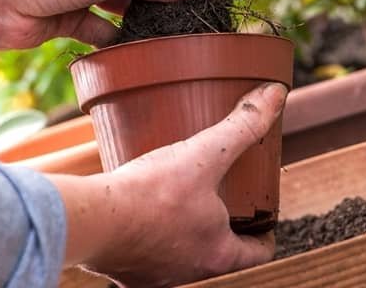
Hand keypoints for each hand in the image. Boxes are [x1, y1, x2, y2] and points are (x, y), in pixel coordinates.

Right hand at [54, 82, 286, 286]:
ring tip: (182, 199)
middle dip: (224, 227)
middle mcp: (190, 273)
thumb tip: (275, 95)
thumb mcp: (205, 153)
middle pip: (220, 253)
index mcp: (218, 255)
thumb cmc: (149, 194)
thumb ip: (242, 124)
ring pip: (182, 255)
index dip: (265, 231)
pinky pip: (145, 254)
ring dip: (186, 231)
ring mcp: (155, 276)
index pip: (258, 252)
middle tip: (222, 198)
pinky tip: (141, 210)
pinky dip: (150, 233)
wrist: (91, 219)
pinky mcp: (124, 271)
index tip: (262, 214)